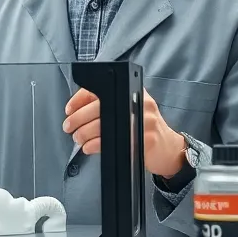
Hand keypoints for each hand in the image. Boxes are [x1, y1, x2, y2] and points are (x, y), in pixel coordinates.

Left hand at [63, 88, 186, 176]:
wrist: (168, 148)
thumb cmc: (144, 128)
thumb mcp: (129, 108)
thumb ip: (108, 104)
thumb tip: (76, 109)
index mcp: (134, 89)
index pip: (101, 88)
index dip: (80, 99)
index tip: (69, 110)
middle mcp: (140, 101)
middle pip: (99, 107)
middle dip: (78, 118)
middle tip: (68, 127)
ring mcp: (144, 120)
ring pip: (103, 125)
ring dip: (84, 133)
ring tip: (78, 139)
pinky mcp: (144, 139)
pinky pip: (113, 141)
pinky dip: (95, 145)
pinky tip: (89, 147)